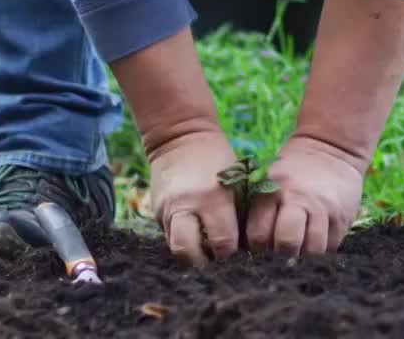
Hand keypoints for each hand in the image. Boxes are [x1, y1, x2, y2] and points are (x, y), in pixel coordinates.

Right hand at [147, 129, 241, 267]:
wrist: (180, 138)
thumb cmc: (218, 161)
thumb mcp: (235, 183)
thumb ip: (238, 216)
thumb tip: (247, 250)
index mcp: (212, 199)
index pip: (222, 243)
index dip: (232, 256)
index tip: (241, 258)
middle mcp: (186, 207)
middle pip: (190, 254)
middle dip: (206, 265)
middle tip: (220, 265)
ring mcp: (166, 211)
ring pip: (176, 251)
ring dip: (192, 257)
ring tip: (208, 257)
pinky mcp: (156, 214)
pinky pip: (170, 238)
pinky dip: (184, 244)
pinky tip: (196, 243)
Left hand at [245, 135, 364, 256]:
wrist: (331, 151)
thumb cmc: (291, 174)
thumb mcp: (269, 181)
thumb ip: (259, 212)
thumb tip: (247, 249)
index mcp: (273, 191)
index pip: (259, 235)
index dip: (257, 249)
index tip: (260, 250)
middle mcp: (299, 200)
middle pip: (287, 243)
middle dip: (281, 258)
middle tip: (279, 259)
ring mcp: (323, 209)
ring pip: (313, 250)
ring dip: (304, 259)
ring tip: (298, 256)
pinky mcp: (342, 218)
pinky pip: (330, 248)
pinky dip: (321, 253)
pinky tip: (314, 247)